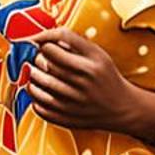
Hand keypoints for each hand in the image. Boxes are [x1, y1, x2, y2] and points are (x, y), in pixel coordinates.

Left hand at [25, 28, 154, 137]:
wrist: (123, 107)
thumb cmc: (106, 76)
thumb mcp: (97, 53)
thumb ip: (72, 40)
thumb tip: (42, 36)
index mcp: (89, 65)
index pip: (52, 47)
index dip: (42, 43)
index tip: (43, 44)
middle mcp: (82, 84)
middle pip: (43, 65)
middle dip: (36, 58)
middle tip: (40, 58)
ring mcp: (73, 104)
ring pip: (36, 85)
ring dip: (31, 77)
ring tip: (36, 73)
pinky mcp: (66, 119)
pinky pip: (38, 107)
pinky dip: (34, 98)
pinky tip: (41, 91)